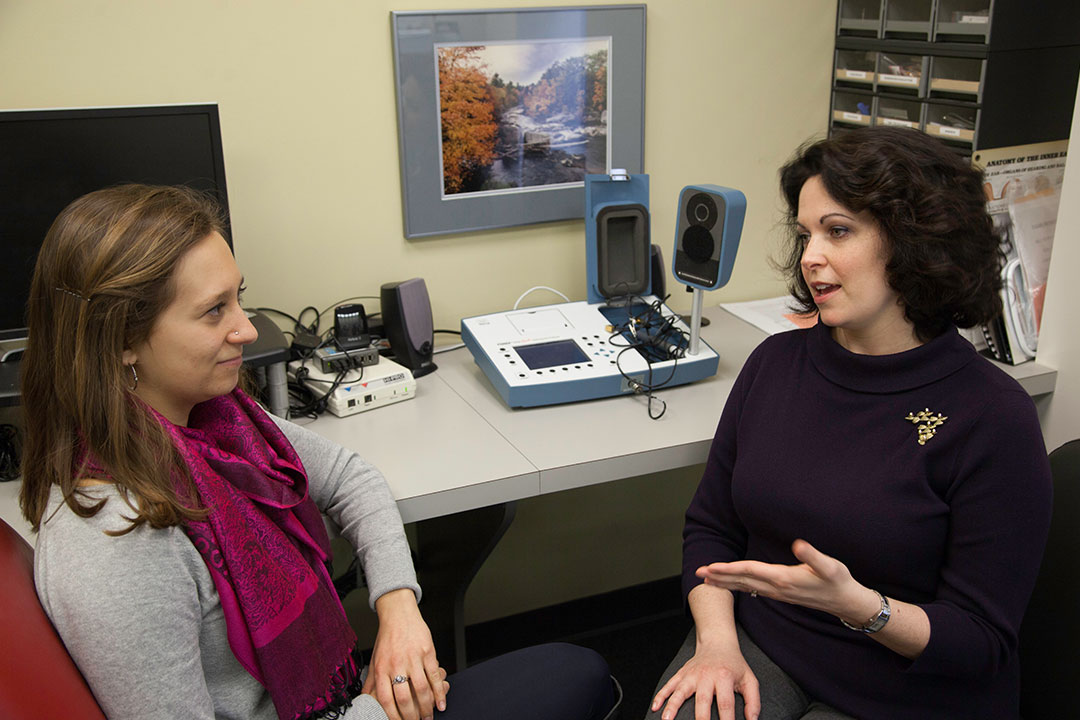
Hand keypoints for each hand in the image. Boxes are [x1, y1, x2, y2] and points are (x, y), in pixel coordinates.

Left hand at [362, 589, 448, 719]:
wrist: (399, 614)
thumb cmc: (387, 637)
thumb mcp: (374, 659)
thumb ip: (370, 681)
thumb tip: (363, 699)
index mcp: (381, 669)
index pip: (385, 699)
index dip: (393, 715)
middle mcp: (396, 664)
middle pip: (404, 697)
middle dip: (412, 715)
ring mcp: (413, 658)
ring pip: (422, 689)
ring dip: (427, 707)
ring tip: (429, 716)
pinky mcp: (427, 652)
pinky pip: (434, 676)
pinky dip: (439, 692)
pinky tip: (441, 703)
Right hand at [651, 636, 759, 719]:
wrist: (718, 642)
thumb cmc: (734, 664)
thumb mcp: (750, 680)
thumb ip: (753, 702)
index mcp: (724, 678)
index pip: (725, 704)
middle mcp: (706, 676)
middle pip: (702, 701)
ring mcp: (691, 675)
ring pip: (680, 692)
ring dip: (672, 707)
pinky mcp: (682, 674)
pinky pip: (669, 685)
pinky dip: (661, 696)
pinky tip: (655, 707)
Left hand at [695, 539, 877, 622]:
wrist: (845, 601)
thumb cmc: (838, 581)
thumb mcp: (829, 566)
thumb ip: (812, 555)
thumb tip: (798, 544)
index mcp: (783, 578)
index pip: (749, 571)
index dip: (729, 568)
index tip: (711, 567)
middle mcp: (776, 588)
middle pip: (742, 580)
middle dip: (719, 577)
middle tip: (697, 573)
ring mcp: (778, 593)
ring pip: (745, 587)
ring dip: (726, 583)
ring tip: (707, 581)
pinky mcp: (781, 594)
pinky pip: (753, 590)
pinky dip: (739, 586)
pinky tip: (733, 585)